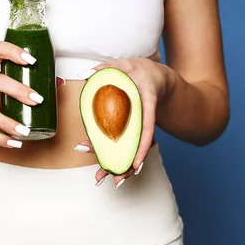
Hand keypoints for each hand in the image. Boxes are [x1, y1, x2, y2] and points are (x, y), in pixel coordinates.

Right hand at [0, 41, 43, 147]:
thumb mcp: (1, 82)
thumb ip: (27, 80)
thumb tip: (58, 82)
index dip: (13, 52)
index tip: (31, 61)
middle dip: (18, 91)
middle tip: (37, 100)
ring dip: (8, 123)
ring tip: (25, 131)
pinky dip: (0, 139)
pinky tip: (14, 143)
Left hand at [76, 57, 172, 186]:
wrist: (159, 80)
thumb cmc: (141, 71)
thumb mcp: (126, 65)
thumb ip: (106, 68)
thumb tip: (85, 73)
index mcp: (147, 103)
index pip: (147, 127)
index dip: (142, 146)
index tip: (137, 164)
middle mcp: (145, 119)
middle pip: (136, 146)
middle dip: (126, 165)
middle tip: (112, 179)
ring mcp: (140, 128)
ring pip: (132, 150)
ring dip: (120, 167)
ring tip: (103, 180)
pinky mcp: (133, 132)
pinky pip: (126, 146)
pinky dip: (116, 157)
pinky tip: (106, 170)